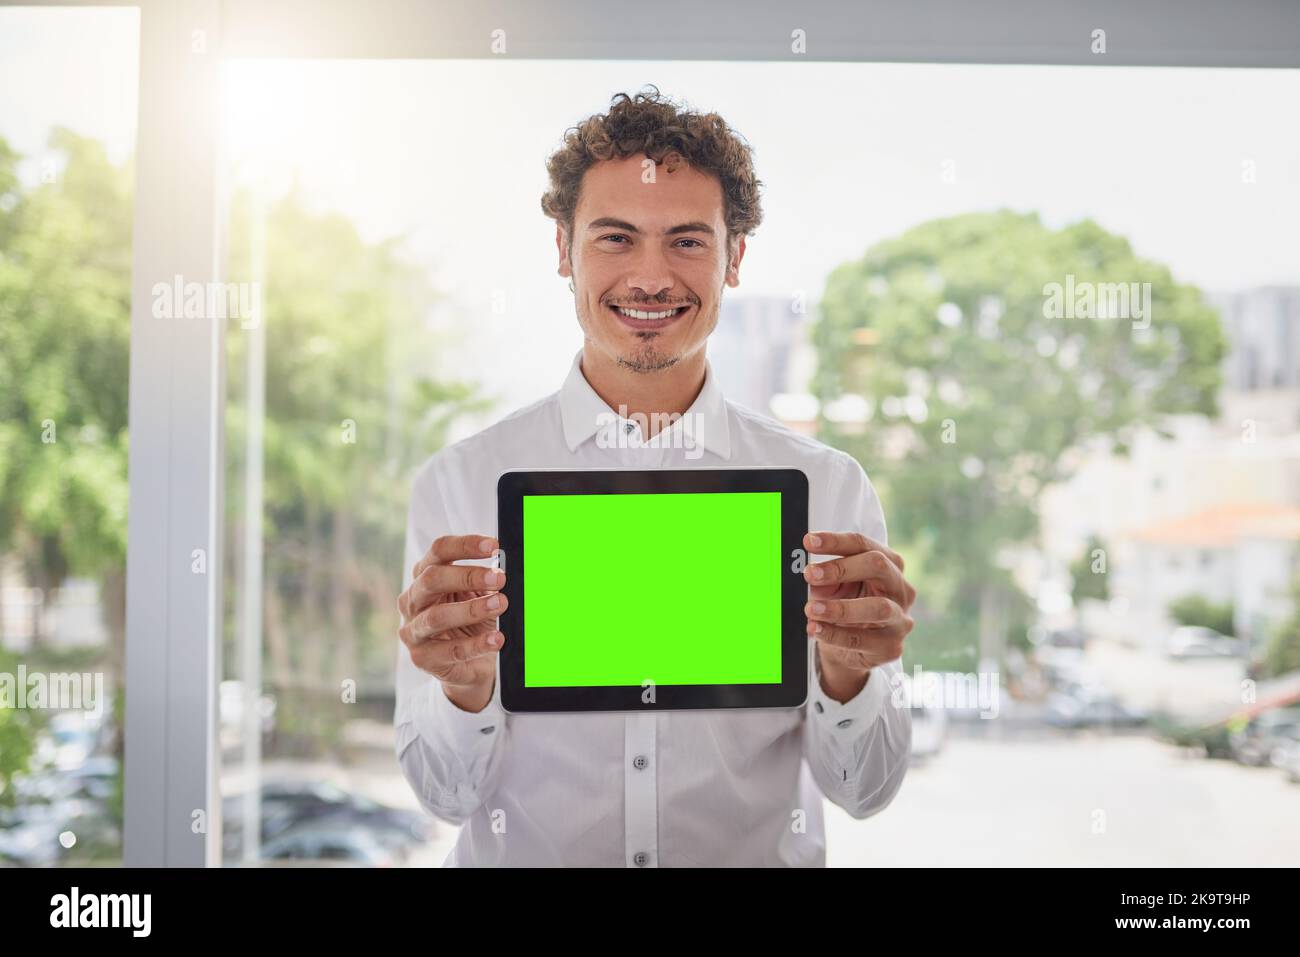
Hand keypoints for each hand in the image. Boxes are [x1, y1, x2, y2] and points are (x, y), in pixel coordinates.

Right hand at [398, 534, 506, 711]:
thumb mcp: (478, 595)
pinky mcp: (422, 658)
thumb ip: (486, 579)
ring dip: (472, 609)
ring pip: (437, 616)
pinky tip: (496, 639)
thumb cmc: (472, 622)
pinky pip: (451, 650)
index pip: (439, 551)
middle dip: (467, 576)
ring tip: (500, 604)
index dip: (465, 545)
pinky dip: (477, 644)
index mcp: (425, 576)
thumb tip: (506, 567)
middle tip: (499, 579)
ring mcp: (413, 630)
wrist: (471, 665)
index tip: (493, 546)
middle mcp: (413, 601)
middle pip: (432, 579)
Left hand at [802, 531, 915, 689]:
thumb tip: (812, 578)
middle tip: (810, 574)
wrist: (853, 651)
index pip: (863, 545)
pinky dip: (835, 634)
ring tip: (811, 609)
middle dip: (841, 568)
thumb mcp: (834, 588)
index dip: (835, 541)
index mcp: (888, 564)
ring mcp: (900, 618)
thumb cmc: (847, 608)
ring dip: (840, 607)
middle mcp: (899, 588)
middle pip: (878, 566)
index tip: (809, 542)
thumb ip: (825, 580)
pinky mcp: (891, 646)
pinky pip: (862, 639)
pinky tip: (816, 628)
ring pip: (878, 607)